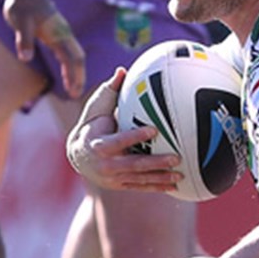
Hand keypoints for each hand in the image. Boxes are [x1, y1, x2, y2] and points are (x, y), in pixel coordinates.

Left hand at [3, 0, 85, 96]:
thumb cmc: (22, 6)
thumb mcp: (20, 23)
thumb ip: (24, 41)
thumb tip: (25, 58)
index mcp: (58, 35)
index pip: (71, 59)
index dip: (73, 76)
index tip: (72, 92)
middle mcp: (64, 35)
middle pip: (78, 59)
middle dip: (79, 77)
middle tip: (76, 95)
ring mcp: (61, 34)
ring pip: (75, 55)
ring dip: (76, 72)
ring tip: (73, 88)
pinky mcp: (55, 33)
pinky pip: (67, 52)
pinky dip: (69, 64)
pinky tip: (66, 73)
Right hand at [67, 69, 184, 191]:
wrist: (78, 156)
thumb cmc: (92, 126)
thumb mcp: (97, 108)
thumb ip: (111, 91)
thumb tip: (122, 70)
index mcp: (99, 144)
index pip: (119, 141)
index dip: (135, 136)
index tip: (154, 130)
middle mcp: (106, 164)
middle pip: (133, 164)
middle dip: (155, 162)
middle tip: (176, 157)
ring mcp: (113, 177)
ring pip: (140, 179)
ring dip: (161, 177)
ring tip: (180, 175)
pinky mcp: (120, 185)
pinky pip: (141, 187)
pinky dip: (157, 187)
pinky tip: (174, 186)